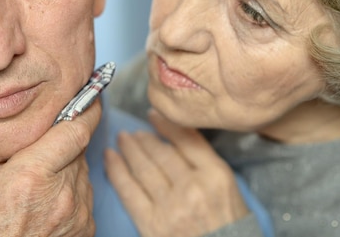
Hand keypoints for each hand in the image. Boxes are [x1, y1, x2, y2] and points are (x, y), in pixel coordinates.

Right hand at [0, 99, 101, 236]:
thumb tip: (20, 144)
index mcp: (31, 176)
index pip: (75, 130)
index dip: (86, 108)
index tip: (91, 97)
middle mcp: (62, 195)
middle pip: (77, 150)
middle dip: (62, 144)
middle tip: (39, 153)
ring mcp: (77, 216)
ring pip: (81, 173)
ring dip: (65, 170)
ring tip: (35, 188)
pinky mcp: (83, 232)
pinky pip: (83, 197)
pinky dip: (69, 194)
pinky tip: (43, 206)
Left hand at [105, 109, 248, 236]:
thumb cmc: (229, 225)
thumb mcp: (228, 188)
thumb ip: (204, 162)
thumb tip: (173, 137)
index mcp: (216, 174)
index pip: (186, 139)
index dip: (166, 124)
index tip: (153, 114)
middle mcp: (193, 187)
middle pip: (161, 152)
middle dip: (143, 138)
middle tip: (133, 131)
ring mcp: (171, 206)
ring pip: (143, 168)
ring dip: (129, 149)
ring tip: (122, 139)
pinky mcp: (152, 224)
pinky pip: (129, 191)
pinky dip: (117, 171)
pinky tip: (110, 158)